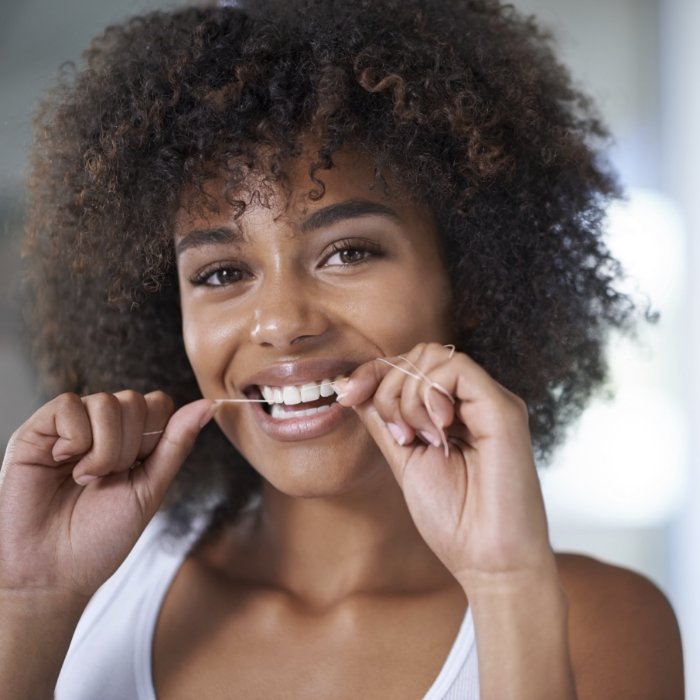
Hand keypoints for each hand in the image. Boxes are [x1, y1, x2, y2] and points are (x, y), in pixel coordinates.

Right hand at [0, 391, 213, 599]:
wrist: (53, 572)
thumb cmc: (101, 537)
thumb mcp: (150, 488)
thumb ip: (177, 443)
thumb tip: (209, 405)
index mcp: (131, 439)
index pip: (158, 403)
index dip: (155, 435)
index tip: (136, 470)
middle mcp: (101, 427)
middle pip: (135, 401)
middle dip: (129, 447)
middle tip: (106, 479)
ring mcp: (69, 426)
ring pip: (106, 402)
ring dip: (104, 449)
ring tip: (85, 478)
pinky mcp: (37, 429)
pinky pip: (68, 405)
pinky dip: (74, 438)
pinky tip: (62, 463)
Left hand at [336, 342, 553, 589]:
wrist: (489, 563)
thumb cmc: (453, 519)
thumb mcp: (403, 458)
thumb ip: (384, 420)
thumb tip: (353, 387)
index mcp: (454, 410)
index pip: (411, 364)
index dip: (373, 372)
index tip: (345, 395)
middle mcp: (475, 400)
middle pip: (420, 353)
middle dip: (388, 386)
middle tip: (398, 434)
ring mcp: (491, 402)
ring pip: (433, 356)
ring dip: (407, 396)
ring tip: (418, 439)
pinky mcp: (503, 409)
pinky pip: (456, 369)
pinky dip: (429, 395)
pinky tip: (436, 431)